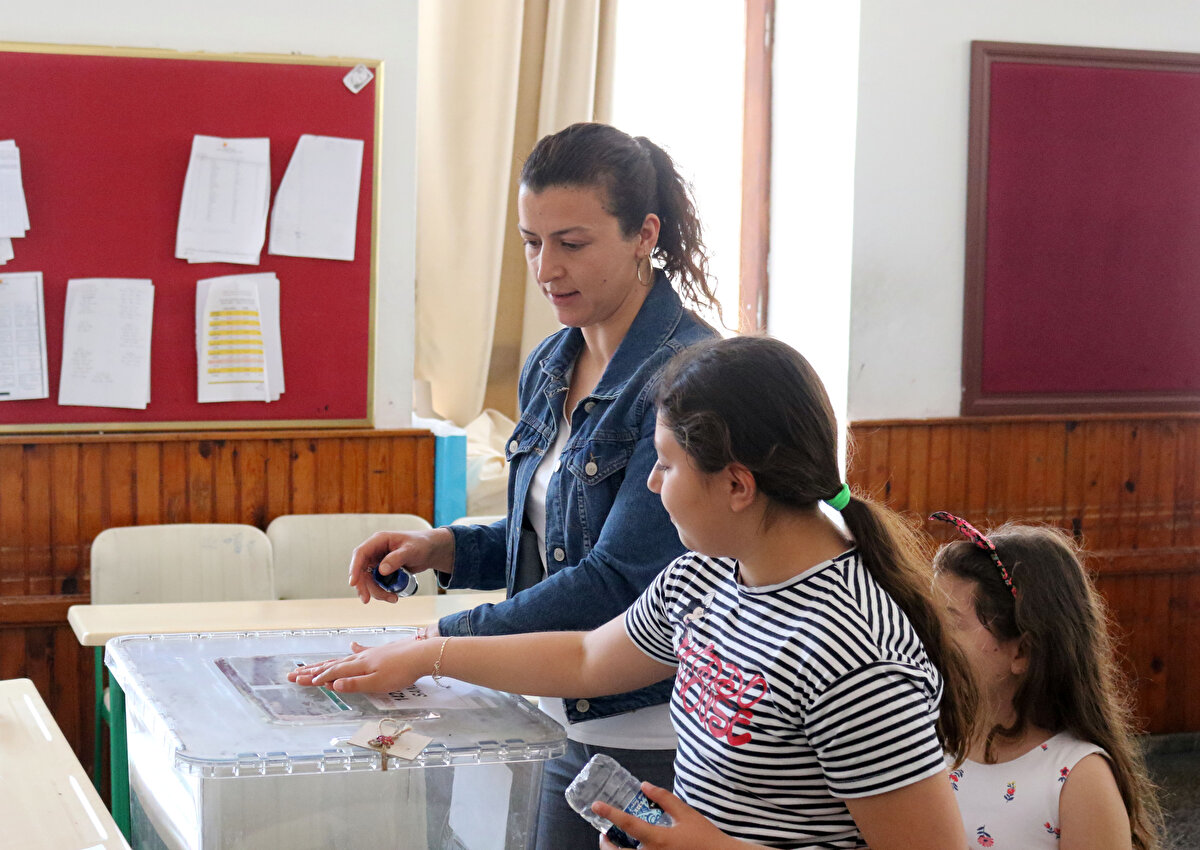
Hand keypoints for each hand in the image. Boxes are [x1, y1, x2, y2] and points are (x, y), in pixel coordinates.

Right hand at [287, 639, 434, 692]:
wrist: (423, 654)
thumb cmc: (401, 671)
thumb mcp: (378, 682)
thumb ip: (355, 684)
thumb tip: (332, 685)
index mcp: (358, 666)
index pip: (331, 673)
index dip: (314, 678)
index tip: (297, 681)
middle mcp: (360, 658)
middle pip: (332, 664)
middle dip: (312, 670)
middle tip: (293, 674)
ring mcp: (371, 653)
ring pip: (343, 658)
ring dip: (326, 663)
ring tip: (313, 664)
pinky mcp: (381, 651)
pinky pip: (362, 650)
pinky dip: (353, 650)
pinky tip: (351, 645)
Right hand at [348, 527, 454, 603]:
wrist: (431, 550)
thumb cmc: (422, 544)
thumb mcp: (411, 550)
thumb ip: (397, 558)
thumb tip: (381, 571)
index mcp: (379, 541)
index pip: (360, 553)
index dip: (355, 568)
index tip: (353, 583)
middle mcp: (375, 551)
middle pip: (362, 570)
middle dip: (364, 586)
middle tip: (367, 600)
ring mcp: (378, 562)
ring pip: (369, 580)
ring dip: (376, 592)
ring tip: (393, 598)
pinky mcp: (383, 572)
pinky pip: (377, 584)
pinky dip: (382, 592)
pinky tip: (393, 596)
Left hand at [594, 782, 743, 849]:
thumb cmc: (704, 837)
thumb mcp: (686, 814)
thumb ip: (664, 799)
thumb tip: (645, 786)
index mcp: (659, 839)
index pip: (628, 824)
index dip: (610, 814)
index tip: (596, 806)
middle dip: (606, 845)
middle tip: (604, 835)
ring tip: (615, 843)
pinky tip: (632, 849)